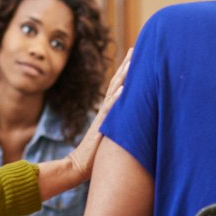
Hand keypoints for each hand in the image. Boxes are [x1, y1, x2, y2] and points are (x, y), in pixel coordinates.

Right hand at [64, 49, 130, 183]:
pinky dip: (117, 99)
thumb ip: (119, 129)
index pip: (119, 87)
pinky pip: (110, 111)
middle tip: (136, 48)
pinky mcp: (102, 128)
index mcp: (109, 112)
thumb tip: (135, 126)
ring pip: (114, 92)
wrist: (78, 166)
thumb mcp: (112, 138)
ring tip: (132, 61)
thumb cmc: (96, 156)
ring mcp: (103, 118)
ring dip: (123, 77)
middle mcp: (106, 111)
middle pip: (116, 83)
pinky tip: (125, 89)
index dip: (127, 72)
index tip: (136, 56)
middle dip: (127, 66)